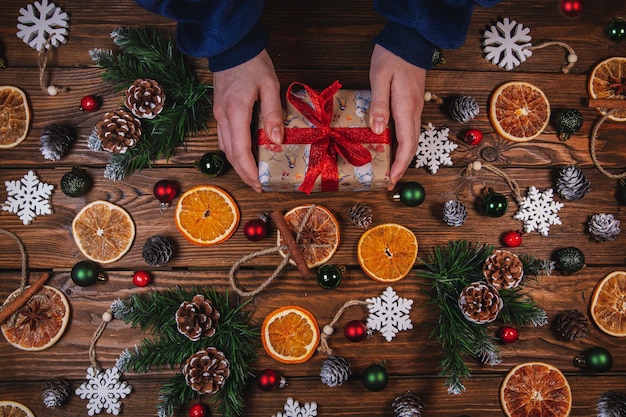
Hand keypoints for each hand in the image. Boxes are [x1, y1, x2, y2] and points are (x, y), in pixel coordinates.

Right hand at [212, 50, 282, 191]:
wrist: (232, 46)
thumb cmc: (253, 63)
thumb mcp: (270, 85)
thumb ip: (273, 114)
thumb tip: (277, 141)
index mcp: (236, 113)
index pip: (240, 151)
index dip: (249, 171)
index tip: (258, 184)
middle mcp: (223, 118)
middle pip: (230, 154)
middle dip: (243, 173)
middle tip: (257, 186)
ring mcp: (218, 115)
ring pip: (224, 148)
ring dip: (237, 164)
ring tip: (252, 174)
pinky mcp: (219, 111)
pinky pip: (223, 138)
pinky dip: (233, 151)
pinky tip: (244, 154)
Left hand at [369, 44, 426, 190]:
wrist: (410, 39)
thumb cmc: (392, 56)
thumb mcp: (380, 78)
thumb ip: (380, 105)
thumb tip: (378, 131)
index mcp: (406, 108)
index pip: (407, 144)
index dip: (400, 165)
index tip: (391, 179)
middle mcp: (414, 111)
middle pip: (412, 146)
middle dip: (401, 166)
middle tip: (388, 180)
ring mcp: (415, 107)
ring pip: (411, 138)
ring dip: (402, 156)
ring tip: (389, 167)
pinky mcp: (412, 102)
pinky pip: (409, 129)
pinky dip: (402, 143)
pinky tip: (390, 145)